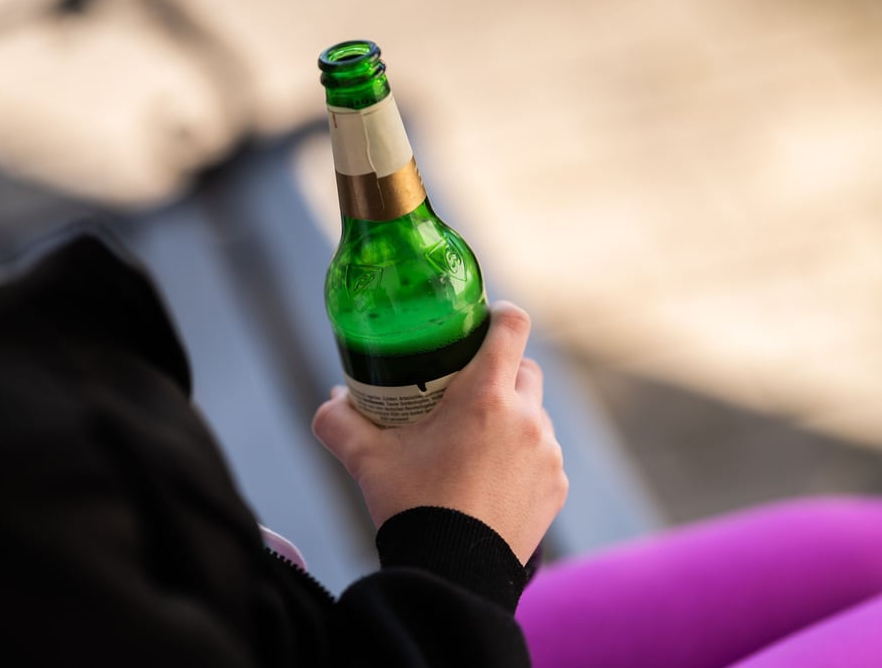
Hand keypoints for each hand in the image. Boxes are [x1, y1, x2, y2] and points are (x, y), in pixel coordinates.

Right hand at [312, 300, 567, 564]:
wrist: (451, 574)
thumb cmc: (410, 507)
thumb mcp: (365, 459)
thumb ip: (338, 421)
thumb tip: (332, 399)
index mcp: (485, 397)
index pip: (511, 326)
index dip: (498, 315)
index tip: (483, 320)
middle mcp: (526, 418)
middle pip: (525, 368)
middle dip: (500, 370)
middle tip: (466, 388)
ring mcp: (547, 454)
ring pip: (535, 414)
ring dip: (513, 416)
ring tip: (476, 441)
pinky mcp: (557, 486)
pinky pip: (543, 455)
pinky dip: (523, 456)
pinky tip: (492, 478)